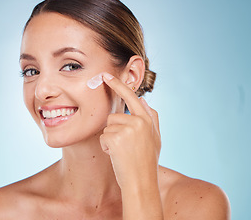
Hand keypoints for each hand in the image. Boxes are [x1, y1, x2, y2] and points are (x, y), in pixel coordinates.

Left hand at [100, 72, 160, 188]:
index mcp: (148, 120)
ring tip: (122, 152)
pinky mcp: (116, 137)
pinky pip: (103, 137)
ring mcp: (128, 129)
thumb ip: (152, 119)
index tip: (106, 76)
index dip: (118, 85)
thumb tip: (144, 100)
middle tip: (118, 140)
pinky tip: (117, 156)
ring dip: (110, 139)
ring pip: (107, 127)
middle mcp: (139, 121)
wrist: (141, 183)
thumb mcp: (155, 139)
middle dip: (113, 129)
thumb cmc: (146, 163)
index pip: (132, 97)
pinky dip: (106, 147)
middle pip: (114, 116)